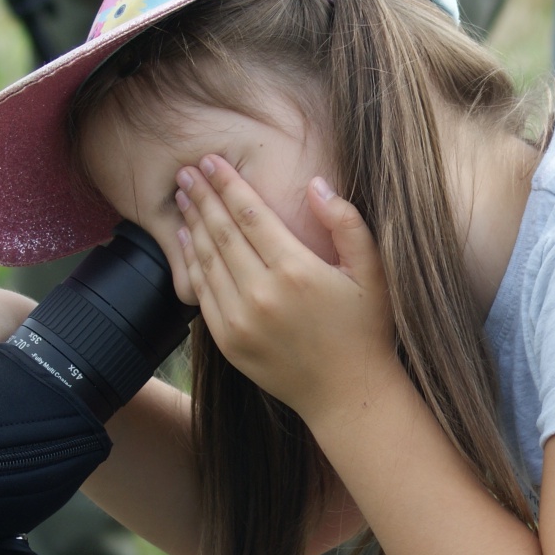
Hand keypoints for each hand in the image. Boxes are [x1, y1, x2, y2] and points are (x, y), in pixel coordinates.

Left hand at [171, 155, 398, 420]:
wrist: (348, 394)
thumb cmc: (366, 329)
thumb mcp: (373, 271)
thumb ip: (347, 223)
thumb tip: (316, 184)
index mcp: (296, 270)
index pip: (249, 214)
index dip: (227, 183)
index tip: (210, 160)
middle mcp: (262, 294)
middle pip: (220, 232)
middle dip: (201, 197)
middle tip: (185, 171)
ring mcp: (240, 321)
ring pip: (206, 260)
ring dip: (192, 224)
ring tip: (182, 197)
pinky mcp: (229, 343)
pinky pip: (202, 294)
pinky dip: (191, 263)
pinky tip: (186, 241)